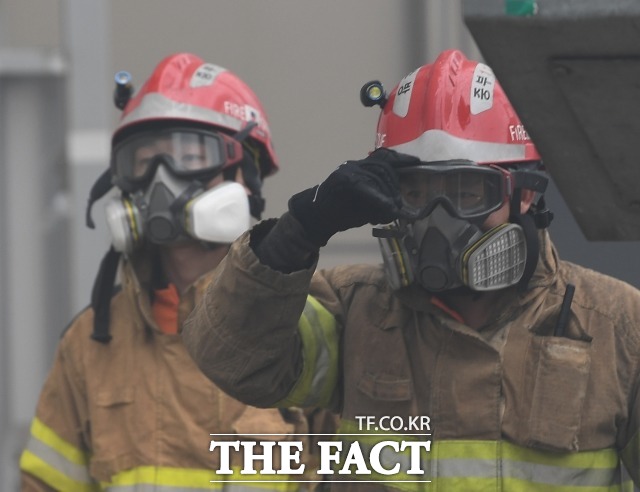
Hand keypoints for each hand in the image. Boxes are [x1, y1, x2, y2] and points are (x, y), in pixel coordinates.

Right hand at [288, 148, 415, 246]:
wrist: (315, 217)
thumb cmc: (340, 212)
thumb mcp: (364, 205)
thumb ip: (380, 200)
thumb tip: (397, 207)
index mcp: (359, 168)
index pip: (384, 157)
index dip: (402, 159)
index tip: (417, 162)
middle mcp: (354, 165)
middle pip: (383, 169)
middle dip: (394, 188)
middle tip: (397, 206)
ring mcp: (347, 171)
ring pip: (376, 177)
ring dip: (387, 196)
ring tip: (390, 212)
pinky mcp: (343, 181)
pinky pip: (365, 187)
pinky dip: (378, 198)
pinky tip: (386, 208)